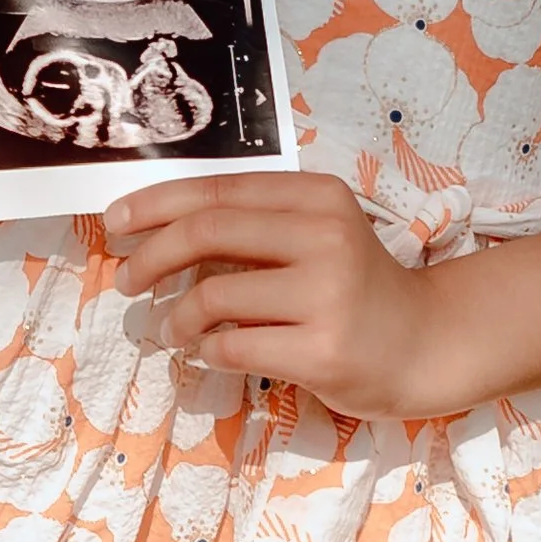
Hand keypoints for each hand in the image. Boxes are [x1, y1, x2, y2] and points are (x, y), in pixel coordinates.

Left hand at [107, 173, 452, 419]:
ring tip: (168, 327)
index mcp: (317, 197)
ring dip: (176, 315)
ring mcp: (327, 295)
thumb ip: (255, 226)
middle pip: (207, 232)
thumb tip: (156, 228)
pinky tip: (204, 352)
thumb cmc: (357, 288)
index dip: (157, 202)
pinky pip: (233, 346)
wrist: (425, 344)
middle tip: (127, 279)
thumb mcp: (316, 236)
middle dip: (151, 255)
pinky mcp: (323, 350)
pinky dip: (205, 350)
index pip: (218, 190)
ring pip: (214, 296)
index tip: (115, 219)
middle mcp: (325, 237)